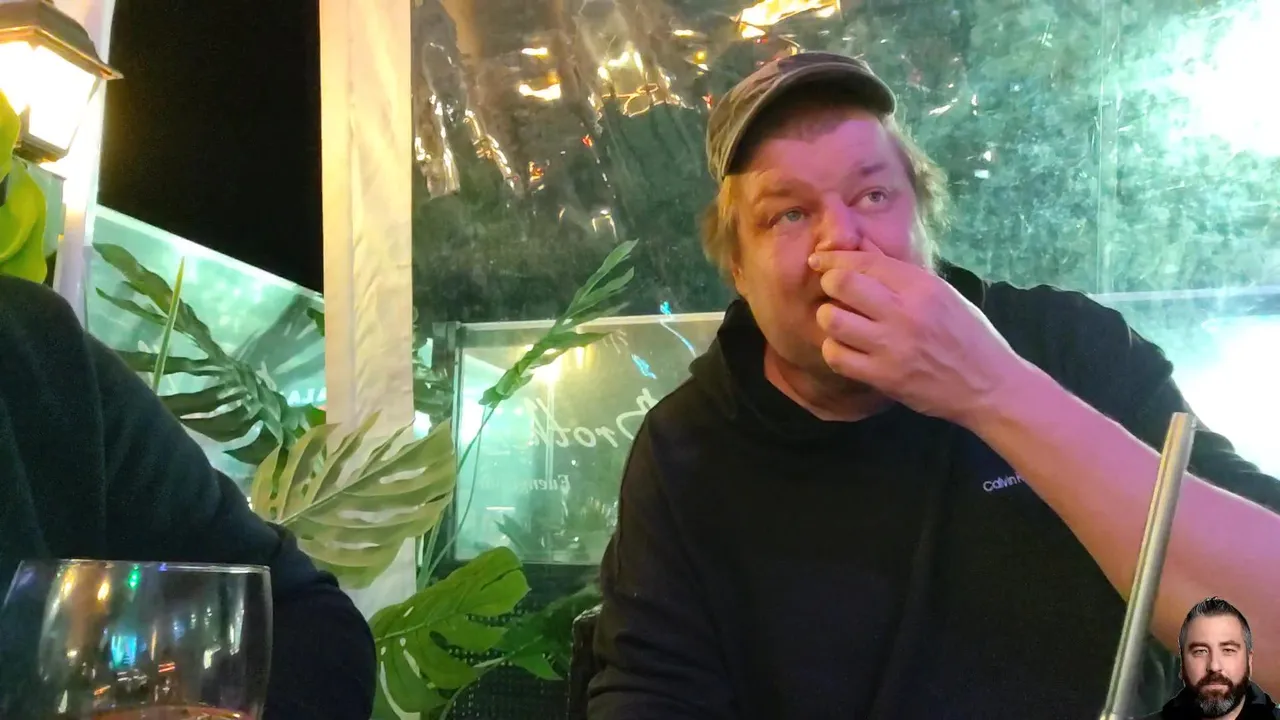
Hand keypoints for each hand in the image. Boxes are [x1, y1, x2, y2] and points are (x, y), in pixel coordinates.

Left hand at [808, 247, 1030, 425]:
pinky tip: (845, 349)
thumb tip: (858, 248)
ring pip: (832, 320)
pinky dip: (834, 350)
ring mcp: (893, 346)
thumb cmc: (967, 336)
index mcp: (922, 286)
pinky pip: (837, 357)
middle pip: (841, 284)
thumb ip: (899, 274)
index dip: (835, 259)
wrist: (990, 386)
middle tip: (834, 295)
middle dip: (830, 285)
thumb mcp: (941, 294)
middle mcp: (905, 312)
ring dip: (828, 319)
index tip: (819, 262)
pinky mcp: (884, 377)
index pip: (865, 261)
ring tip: (839, 323)